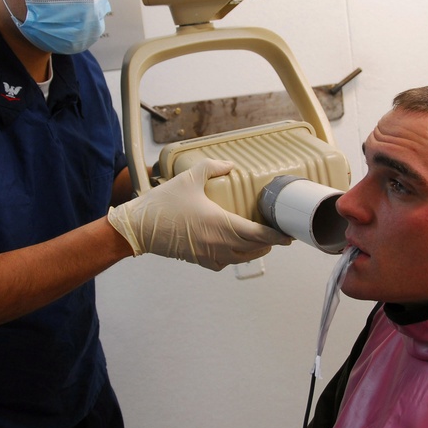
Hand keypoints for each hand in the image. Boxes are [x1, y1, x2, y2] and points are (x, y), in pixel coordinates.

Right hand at [108, 159, 291, 270]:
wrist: (139, 228)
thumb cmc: (163, 204)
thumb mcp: (188, 178)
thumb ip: (212, 167)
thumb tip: (230, 165)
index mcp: (220, 224)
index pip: (258, 235)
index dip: (276, 236)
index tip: (288, 234)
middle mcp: (218, 244)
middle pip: (254, 249)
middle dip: (270, 243)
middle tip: (280, 233)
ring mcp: (210, 255)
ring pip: (242, 258)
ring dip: (255, 250)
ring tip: (262, 240)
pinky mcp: (200, 261)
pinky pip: (226, 262)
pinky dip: (236, 256)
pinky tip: (235, 246)